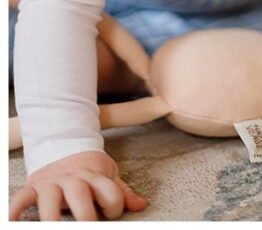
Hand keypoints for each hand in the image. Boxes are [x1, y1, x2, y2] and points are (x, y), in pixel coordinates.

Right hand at [9, 150, 146, 220]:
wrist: (65, 146)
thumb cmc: (90, 170)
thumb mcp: (109, 177)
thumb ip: (123, 192)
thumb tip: (142, 205)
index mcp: (96, 176)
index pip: (110, 191)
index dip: (114, 205)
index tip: (111, 214)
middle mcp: (74, 179)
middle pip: (80, 194)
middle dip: (84, 213)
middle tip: (87, 225)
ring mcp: (53, 182)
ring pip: (50, 198)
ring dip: (50, 216)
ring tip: (52, 227)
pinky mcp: (34, 186)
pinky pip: (21, 196)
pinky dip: (15, 208)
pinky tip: (12, 220)